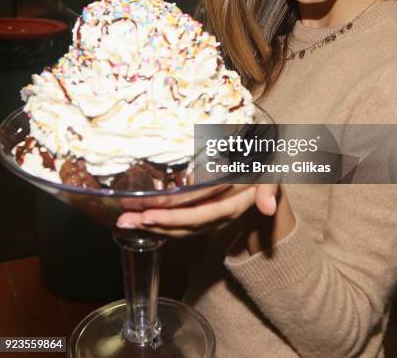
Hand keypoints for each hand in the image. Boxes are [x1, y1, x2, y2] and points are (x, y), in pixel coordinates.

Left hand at [117, 184, 278, 237]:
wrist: (269, 181)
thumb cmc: (266, 168)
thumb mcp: (272, 173)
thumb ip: (269, 188)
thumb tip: (267, 207)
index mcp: (232, 205)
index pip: (200, 215)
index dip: (175, 218)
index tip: (149, 215)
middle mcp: (218, 215)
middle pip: (183, 225)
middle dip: (153, 224)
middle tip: (124, 219)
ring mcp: (210, 217)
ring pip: (178, 227)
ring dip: (151, 225)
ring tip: (124, 220)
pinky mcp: (203, 213)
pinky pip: (179, 222)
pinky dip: (159, 221)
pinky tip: (138, 218)